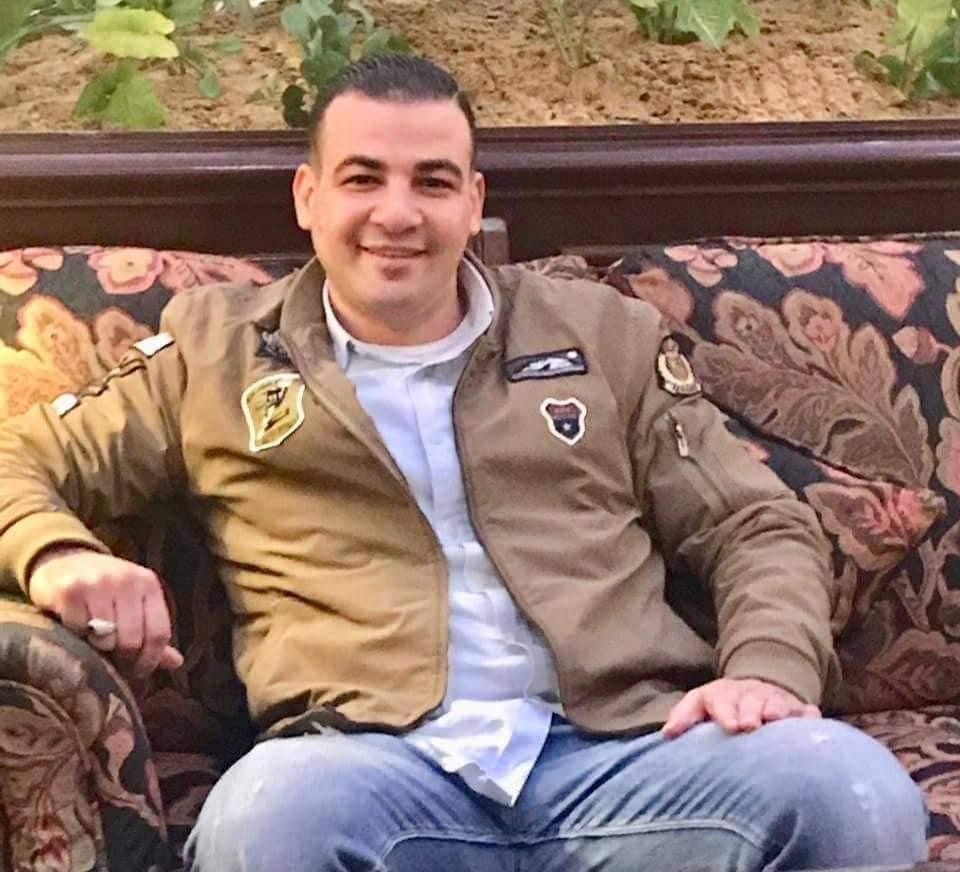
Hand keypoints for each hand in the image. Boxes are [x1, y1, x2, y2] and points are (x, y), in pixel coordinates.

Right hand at [29, 546, 183, 677]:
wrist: (65, 561)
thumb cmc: (105, 590)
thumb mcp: (134, 603)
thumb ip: (152, 633)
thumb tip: (177, 663)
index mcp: (149, 584)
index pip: (159, 633)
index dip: (150, 660)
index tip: (139, 672)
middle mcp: (127, 579)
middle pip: (132, 640)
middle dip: (122, 658)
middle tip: (112, 660)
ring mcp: (99, 582)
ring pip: (105, 638)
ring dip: (98, 648)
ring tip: (94, 640)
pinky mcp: (70, 589)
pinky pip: (77, 630)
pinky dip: (76, 635)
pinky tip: (75, 627)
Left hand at [662, 677, 819, 738]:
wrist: (752, 688)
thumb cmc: (721, 705)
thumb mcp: (700, 704)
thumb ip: (684, 717)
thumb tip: (667, 734)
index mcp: (724, 693)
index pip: (722, 699)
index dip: (726, 711)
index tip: (730, 726)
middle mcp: (750, 693)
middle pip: (750, 699)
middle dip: (750, 711)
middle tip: (750, 725)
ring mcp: (774, 698)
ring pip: (777, 701)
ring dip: (777, 709)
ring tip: (776, 719)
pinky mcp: (796, 707)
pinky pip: (805, 710)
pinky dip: (808, 715)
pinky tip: (810, 719)